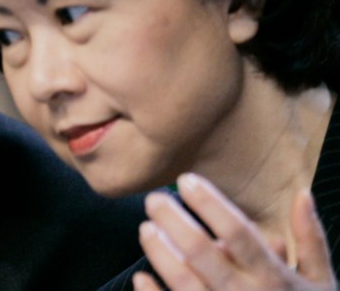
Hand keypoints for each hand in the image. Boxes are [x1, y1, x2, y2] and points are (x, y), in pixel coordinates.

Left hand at [132, 173, 335, 290]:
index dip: (209, 203)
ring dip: (160, 254)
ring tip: (145, 229)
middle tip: (153, 199)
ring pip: (184, 281)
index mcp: (274, 278)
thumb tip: (303, 194)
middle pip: (201, 251)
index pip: (237, 232)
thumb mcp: (321, 282)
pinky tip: (140, 277)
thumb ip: (310, 239)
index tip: (185, 180)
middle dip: (173, 221)